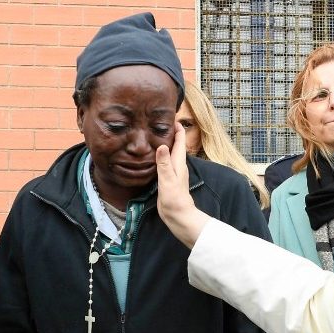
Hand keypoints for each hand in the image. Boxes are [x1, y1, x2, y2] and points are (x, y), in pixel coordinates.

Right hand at [155, 122, 209, 248]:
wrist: (178, 215)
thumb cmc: (174, 198)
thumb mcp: (167, 179)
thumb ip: (164, 163)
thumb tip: (162, 145)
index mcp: (178, 162)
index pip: (179, 140)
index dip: (177, 128)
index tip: (170, 115)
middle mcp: (177, 165)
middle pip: (175, 144)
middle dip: (170, 132)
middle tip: (160, 121)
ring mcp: (173, 172)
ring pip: (170, 153)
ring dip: (165, 143)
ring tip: (155, 134)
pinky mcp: (168, 179)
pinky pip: (164, 162)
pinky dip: (160, 155)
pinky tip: (154, 155)